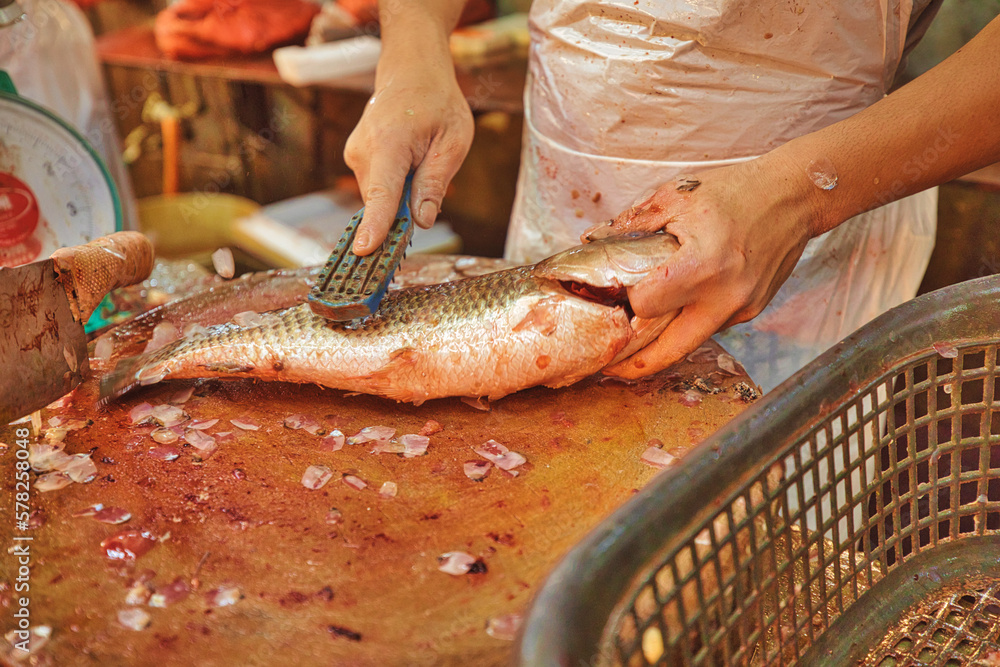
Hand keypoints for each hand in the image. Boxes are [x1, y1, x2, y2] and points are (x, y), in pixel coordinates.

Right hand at [344, 59, 473, 254]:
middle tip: (430, 187)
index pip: (381, 194)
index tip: (364, 251)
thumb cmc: (437, 103)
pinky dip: (394, 187)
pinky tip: (409, 164)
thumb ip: (435, 182)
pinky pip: (377, 186)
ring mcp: (355, 154)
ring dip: (401, 195)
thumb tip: (422, 221)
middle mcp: (363, 151)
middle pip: (382, 202)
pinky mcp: (356, 159)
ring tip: (422, 160)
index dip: (374, 226)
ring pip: (379, 196)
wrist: (411, 72)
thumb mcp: (453, 141)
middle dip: (404, 210)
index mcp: (389, 144)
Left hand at [587, 157, 816, 378]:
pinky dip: (688, 323)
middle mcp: (725, 297)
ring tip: (632, 343)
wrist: (794, 195)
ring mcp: (741, 309)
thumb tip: (592, 240)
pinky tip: (674, 310)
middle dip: (635, 365)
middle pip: (669, 352)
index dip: (626, 304)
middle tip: (607, 367)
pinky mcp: (751, 312)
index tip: (614, 298)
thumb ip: (632, 223)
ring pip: (690, 342)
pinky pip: (710, 326)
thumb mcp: (676, 196)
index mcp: (703, 266)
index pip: (647, 306)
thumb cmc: (734, 191)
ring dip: (662, 345)